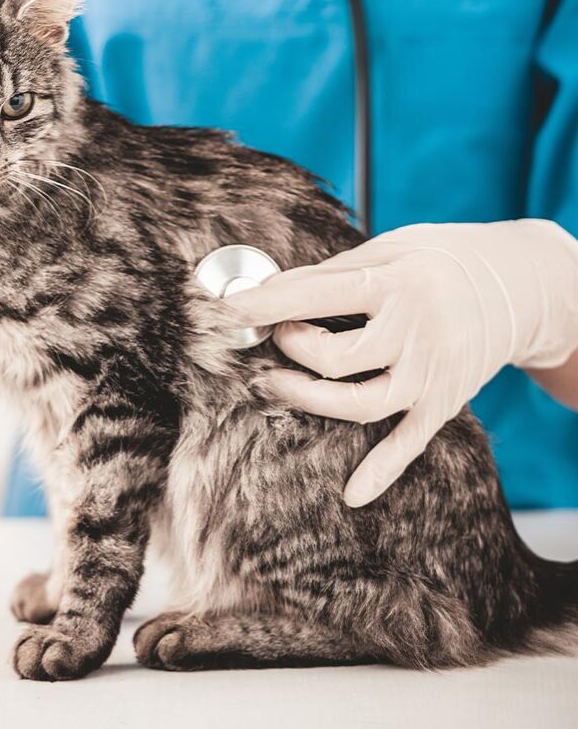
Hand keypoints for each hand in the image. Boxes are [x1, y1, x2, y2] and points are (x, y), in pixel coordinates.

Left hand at [225, 221, 577, 506]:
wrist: (514, 287)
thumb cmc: (438, 261)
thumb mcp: (388, 249)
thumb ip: (331, 273)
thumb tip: (269, 289)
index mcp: (395, 285)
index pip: (317, 296)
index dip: (267, 304)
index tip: (229, 308)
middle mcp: (413, 334)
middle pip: (334, 358)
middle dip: (289, 348)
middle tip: (274, 335)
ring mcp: (428, 374)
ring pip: (358, 405)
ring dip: (307, 399)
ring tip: (273, 382)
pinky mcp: (442, 403)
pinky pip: (408, 445)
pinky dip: (380, 473)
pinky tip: (350, 493)